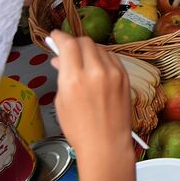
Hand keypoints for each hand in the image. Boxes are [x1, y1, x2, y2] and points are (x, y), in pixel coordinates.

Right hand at [50, 30, 133, 163]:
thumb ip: (62, 76)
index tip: (55, 36)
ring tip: (81, 61)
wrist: (106, 144)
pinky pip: (112, 58)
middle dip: (74, 43)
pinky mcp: (125, 76)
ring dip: (88, 50)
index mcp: (74, 79)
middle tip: (67, 50)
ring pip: (99, 48)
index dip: (60, 37)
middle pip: (84, 42)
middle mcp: (95, 71)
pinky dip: (102, 58)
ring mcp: (113, 73)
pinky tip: (96, 67)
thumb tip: (60, 60)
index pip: (68, 44)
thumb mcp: (61, 102)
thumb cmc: (79, 129)